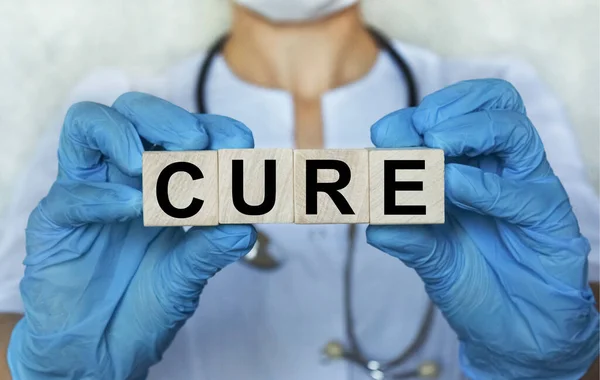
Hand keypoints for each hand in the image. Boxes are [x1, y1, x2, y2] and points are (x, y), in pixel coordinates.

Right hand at [7, 93, 256, 378]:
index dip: (214, 129)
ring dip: (125, 134)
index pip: (185, 131)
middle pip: (134, 111)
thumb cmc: (145, 305)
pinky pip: (72, 192)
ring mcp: (88, 192)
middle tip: (196, 143)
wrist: (98, 350)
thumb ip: (212, 248)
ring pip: (89, 125)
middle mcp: (124, 177)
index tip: (238, 144)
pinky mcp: (56, 220)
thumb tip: (245, 223)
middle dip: (167, 118)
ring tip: (148, 166)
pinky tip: (132, 210)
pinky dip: (104, 196)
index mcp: (164, 181)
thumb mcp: (187, 277)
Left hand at [366, 79, 598, 378]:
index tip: (384, 137)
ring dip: (467, 130)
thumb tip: (372, 221)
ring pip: (511, 127)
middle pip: (491, 101)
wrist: (516, 334)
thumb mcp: (430, 260)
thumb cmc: (473, 286)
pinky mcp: (549, 215)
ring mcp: (524, 187)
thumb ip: (407, 236)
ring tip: (435, 152)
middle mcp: (496, 169)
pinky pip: (522, 188)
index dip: (412, 119)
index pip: (448, 115)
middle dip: (447, 107)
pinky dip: (481, 185)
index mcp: (466, 168)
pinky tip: (454, 189)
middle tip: (418, 133)